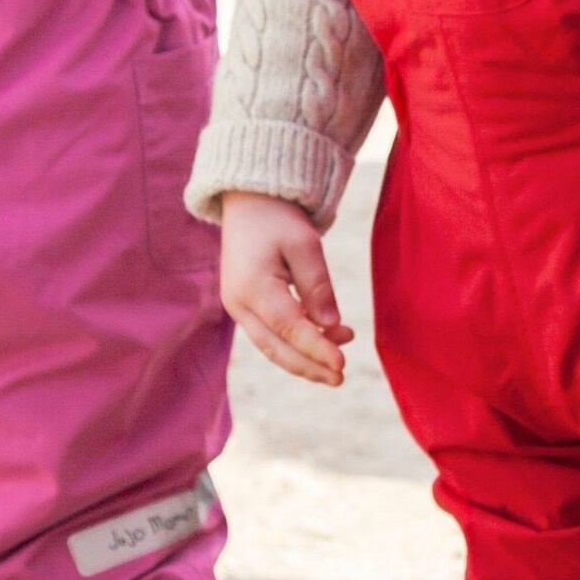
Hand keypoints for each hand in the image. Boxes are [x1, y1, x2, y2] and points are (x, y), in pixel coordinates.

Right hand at [220, 190, 354, 386]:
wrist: (248, 202)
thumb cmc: (278, 219)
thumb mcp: (305, 244)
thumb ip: (317, 286)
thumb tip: (331, 327)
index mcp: (253, 286)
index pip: (289, 328)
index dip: (316, 349)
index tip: (342, 365)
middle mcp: (238, 303)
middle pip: (275, 347)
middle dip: (309, 366)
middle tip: (341, 377)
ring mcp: (237, 307)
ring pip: (271, 346)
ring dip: (304, 358)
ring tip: (338, 362)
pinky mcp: (243, 306)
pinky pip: (269, 334)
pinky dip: (294, 343)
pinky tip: (323, 341)